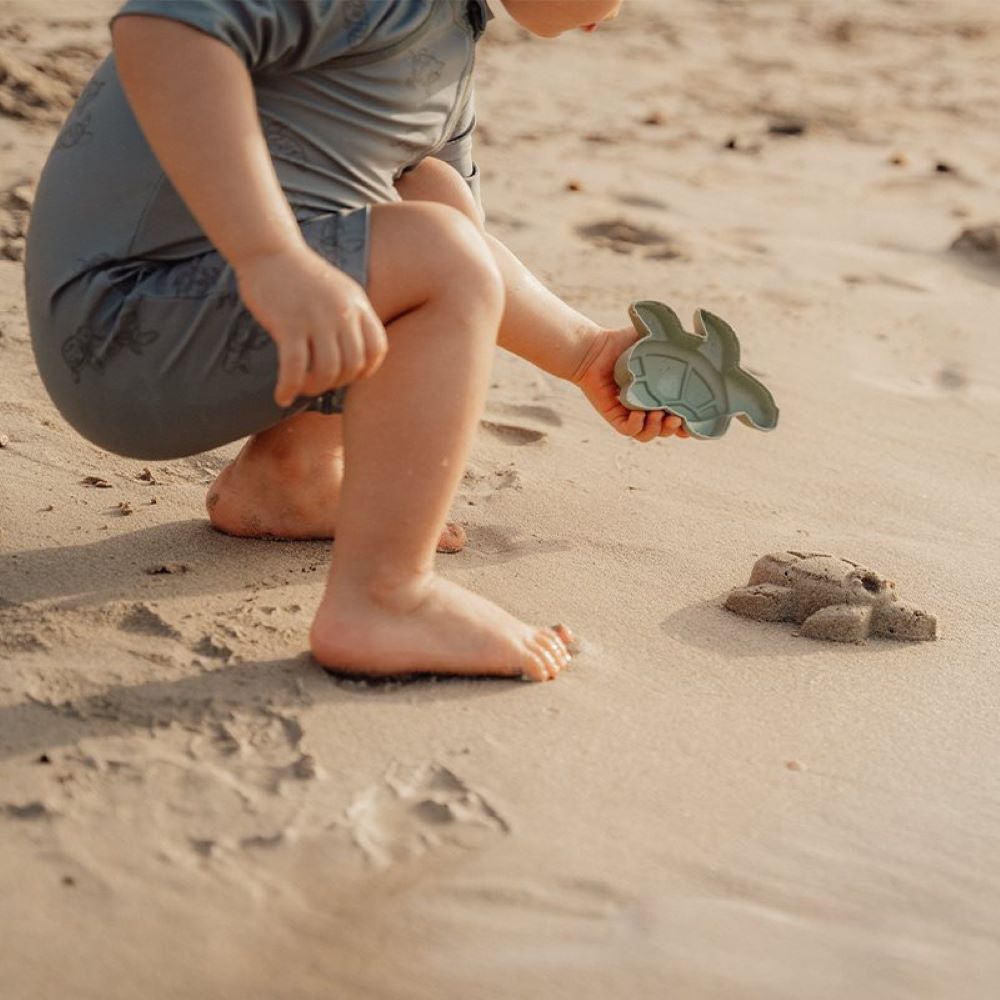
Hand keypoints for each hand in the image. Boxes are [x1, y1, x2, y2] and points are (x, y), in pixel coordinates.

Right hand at [234, 242, 386, 407]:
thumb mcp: (340, 291)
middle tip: (319, 382)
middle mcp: (342, 312)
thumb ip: (352, 318)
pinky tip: (282, 396)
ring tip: (302, 388)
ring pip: (328, 370)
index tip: (348, 375)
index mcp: (358, 304)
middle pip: (353, 365)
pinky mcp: (288, 323)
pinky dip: (289, 387)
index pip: (378, 349)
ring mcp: (316, 318)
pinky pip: (295, 368)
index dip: (366, 370)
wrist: (269, 250)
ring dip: (315, 388)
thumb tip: (356, 357)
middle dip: (338, 382)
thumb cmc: (301, 276)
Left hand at [571, 326, 690, 442]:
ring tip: (660, 415)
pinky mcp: (614, 415)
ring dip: (657, 429)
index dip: (688, 423)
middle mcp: (645, 407)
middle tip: (676, 418)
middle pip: (665, 430)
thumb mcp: (655, 338)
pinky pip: (628, 430)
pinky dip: (637, 426)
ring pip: (647, 434)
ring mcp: (629, 413)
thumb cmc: (622, 342)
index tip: (694, 419)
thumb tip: (701, 334)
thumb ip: (677, 337)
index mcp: (658, 395)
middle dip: (673, 429)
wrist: (594, 348)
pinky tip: (640, 414)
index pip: (678, 416)